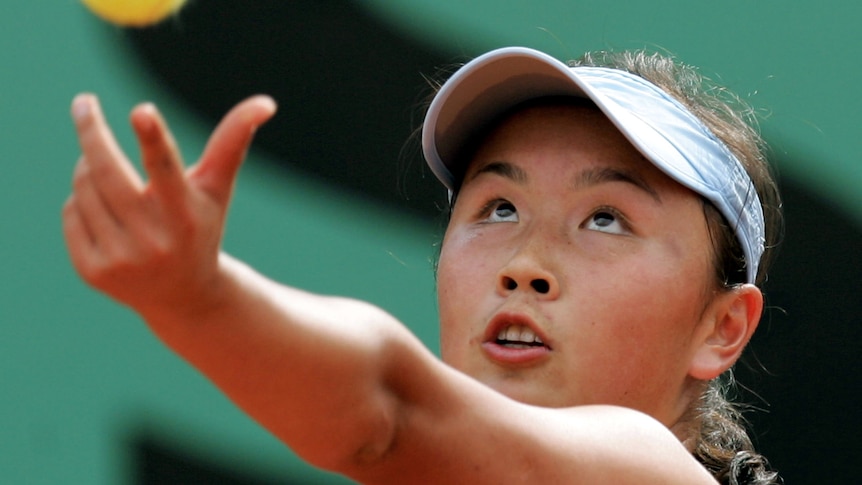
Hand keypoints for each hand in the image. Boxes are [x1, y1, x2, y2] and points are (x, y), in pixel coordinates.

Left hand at [62, 94, 276, 317]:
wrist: (184, 296)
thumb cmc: (202, 226)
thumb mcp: (217, 187)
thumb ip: (233, 141)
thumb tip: (266, 102)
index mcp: (186, 215)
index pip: (166, 170)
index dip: (154, 138)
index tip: (142, 110)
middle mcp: (153, 240)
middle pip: (106, 170)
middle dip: (92, 130)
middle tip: (84, 102)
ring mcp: (120, 259)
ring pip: (84, 187)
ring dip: (89, 167)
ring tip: (107, 172)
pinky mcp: (93, 272)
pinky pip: (71, 213)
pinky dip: (81, 201)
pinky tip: (103, 212)